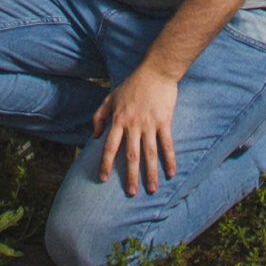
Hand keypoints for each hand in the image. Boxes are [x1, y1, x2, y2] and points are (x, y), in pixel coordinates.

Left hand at [92, 66, 180, 195]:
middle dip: (130, 176)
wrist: (156, 72)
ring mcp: (150, 124)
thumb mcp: (110, 97)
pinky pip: (167, 144)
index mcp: (119, 120)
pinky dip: (169, 159)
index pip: (109, 146)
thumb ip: (99, 116)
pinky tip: (171, 173)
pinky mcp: (165, 122)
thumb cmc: (132, 84)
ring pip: (149, 153)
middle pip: (131, 155)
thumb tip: (94, 136)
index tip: (102, 179)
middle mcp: (133, 125)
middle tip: (131, 193)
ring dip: (150, 173)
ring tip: (151, 190)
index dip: (105, 163)